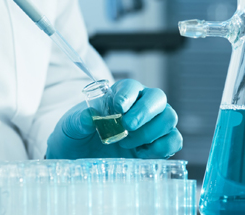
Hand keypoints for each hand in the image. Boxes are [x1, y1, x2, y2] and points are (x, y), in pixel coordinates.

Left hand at [46, 79, 182, 159]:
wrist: (80, 158)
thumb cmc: (77, 135)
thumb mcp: (70, 127)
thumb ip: (78, 120)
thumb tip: (89, 117)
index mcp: (120, 95)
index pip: (132, 86)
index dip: (128, 95)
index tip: (118, 108)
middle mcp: (140, 106)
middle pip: (158, 98)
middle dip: (145, 112)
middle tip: (127, 127)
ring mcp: (152, 125)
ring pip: (169, 118)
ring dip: (151, 132)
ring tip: (127, 143)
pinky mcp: (158, 145)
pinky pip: (174, 140)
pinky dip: (162, 148)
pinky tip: (141, 154)